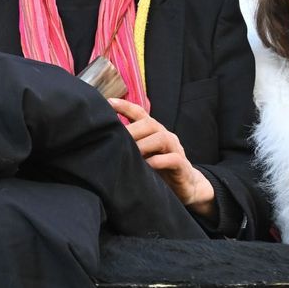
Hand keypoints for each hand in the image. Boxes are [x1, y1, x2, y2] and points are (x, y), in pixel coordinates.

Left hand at [109, 98, 215, 214]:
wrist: (185, 186)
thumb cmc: (158, 168)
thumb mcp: (141, 155)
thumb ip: (128, 145)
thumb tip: (103, 140)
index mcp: (154, 131)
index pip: (140, 113)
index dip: (125, 106)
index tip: (109, 102)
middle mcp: (165, 136)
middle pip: (149, 124)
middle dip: (131, 130)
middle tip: (115, 139)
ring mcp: (175, 149)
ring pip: (162, 138)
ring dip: (144, 145)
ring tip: (131, 153)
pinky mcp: (182, 165)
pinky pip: (173, 159)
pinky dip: (159, 161)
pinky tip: (147, 166)